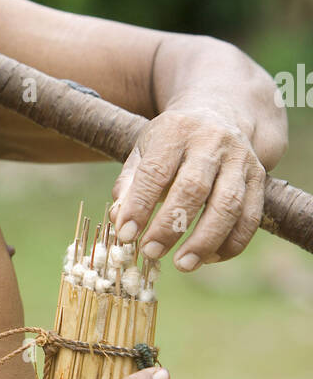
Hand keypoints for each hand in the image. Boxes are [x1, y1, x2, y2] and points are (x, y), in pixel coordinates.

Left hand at [108, 109, 266, 270]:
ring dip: (205, 241)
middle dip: (171, 226)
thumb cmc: (171, 143)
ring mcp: (240, 159)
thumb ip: (128, 183)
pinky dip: (231, 243)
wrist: (220, 114)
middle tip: (150, 253)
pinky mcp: (259, 178)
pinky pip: (250, 217)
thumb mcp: (144, 150)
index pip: (155, 171)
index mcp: (175, 130)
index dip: (139, 206)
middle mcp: (212, 142)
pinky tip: (209, 258)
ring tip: (183, 264)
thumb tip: (118, 218)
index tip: (126, 235)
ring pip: (228, 205)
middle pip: (194, 188)